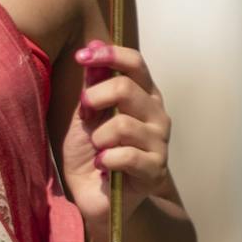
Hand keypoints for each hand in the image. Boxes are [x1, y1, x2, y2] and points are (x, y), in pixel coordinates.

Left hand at [61, 40, 172, 228]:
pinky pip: (125, 156)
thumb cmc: (93, 152)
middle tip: (84, 116)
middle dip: (94, 99)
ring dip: (98, 138)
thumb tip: (92, 44)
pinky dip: (105, 160)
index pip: (136, 64)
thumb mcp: (86, 114)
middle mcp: (157, 115)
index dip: (109, 55)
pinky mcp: (154, 170)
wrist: (96, 198)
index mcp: (144, 96)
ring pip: (122, 125)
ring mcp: (159, 143)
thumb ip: (92, 83)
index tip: (81, 56)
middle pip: (125, 89)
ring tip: (97, 150)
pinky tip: (102, 166)